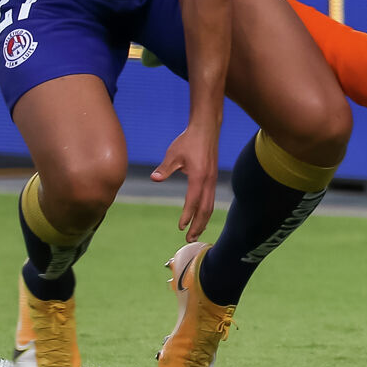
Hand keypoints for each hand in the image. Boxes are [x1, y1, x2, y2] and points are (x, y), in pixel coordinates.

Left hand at [151, 122, 219, 240]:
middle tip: (190, 239)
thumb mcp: (173, 153)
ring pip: (210, 205)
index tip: (180, 227)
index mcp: (199, 177)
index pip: (193, 201)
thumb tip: (154, 178)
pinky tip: (201, 216)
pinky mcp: (212, 177)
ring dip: (203, 220)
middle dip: (198, 225)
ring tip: (196, 233)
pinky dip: (206, 210)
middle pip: (206, 209)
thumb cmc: (188, 140)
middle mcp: (208, 180)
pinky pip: (211, 198)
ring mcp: (212, 179)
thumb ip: (165, 168)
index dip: (187, 215)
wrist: (207, 128)